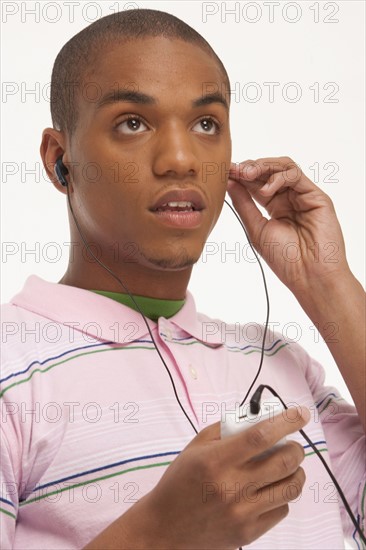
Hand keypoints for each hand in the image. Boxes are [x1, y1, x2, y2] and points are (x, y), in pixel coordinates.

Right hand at [132, 407, 309, 549]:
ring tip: (289, 467)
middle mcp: (231, 487)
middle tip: (294, 445)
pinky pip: (281, 510)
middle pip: (283, 462)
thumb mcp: (196, 447)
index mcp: (216, 461)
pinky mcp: (248, 533)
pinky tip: (271, 490)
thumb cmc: (180, 481)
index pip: (260, 436)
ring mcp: (242, 513)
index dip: (286, 422)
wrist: (165, 527)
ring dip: (297, 472)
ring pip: (290, 488)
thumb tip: (257, 417)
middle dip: (296, 449)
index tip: (300, 414)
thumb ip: (226, 429)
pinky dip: (283, 496)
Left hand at [227, 157, 349, 292]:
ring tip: (247, 175)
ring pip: (283, 167)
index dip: (240, 176)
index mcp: (274, 207)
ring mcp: (303, 196)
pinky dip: (278, 177)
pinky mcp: (316, 196)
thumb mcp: (256, 228)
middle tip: (234, 170)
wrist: (308, 275)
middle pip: (269, 171)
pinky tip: (267, 191)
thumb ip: (244, 204)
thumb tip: (229, 182)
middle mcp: (289, 198)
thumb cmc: (285, 259)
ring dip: (262, 166)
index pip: (256, 183)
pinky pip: (296, 176)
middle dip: (249, 167)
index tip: (224, 172)